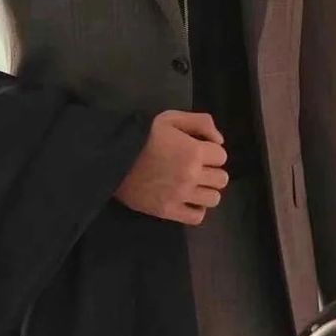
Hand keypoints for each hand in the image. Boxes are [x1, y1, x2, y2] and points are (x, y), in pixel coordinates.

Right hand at [113, 109, 228, 224]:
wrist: (113, 157)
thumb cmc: (143, 136)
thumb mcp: (170, 118)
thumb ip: (200, 122)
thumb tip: (219, 140)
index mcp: (194, 151)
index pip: (222, 156)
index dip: (211, 153)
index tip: (198, 152)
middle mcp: (191, 175)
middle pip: (221, 179)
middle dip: (211, 172)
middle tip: (196, 169)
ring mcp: (180, 195)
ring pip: (213, 199)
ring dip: (205, 191)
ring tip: (191, 185)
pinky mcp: (168, 211)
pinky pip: (197, 217)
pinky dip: (195, 209)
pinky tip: (186, 200)